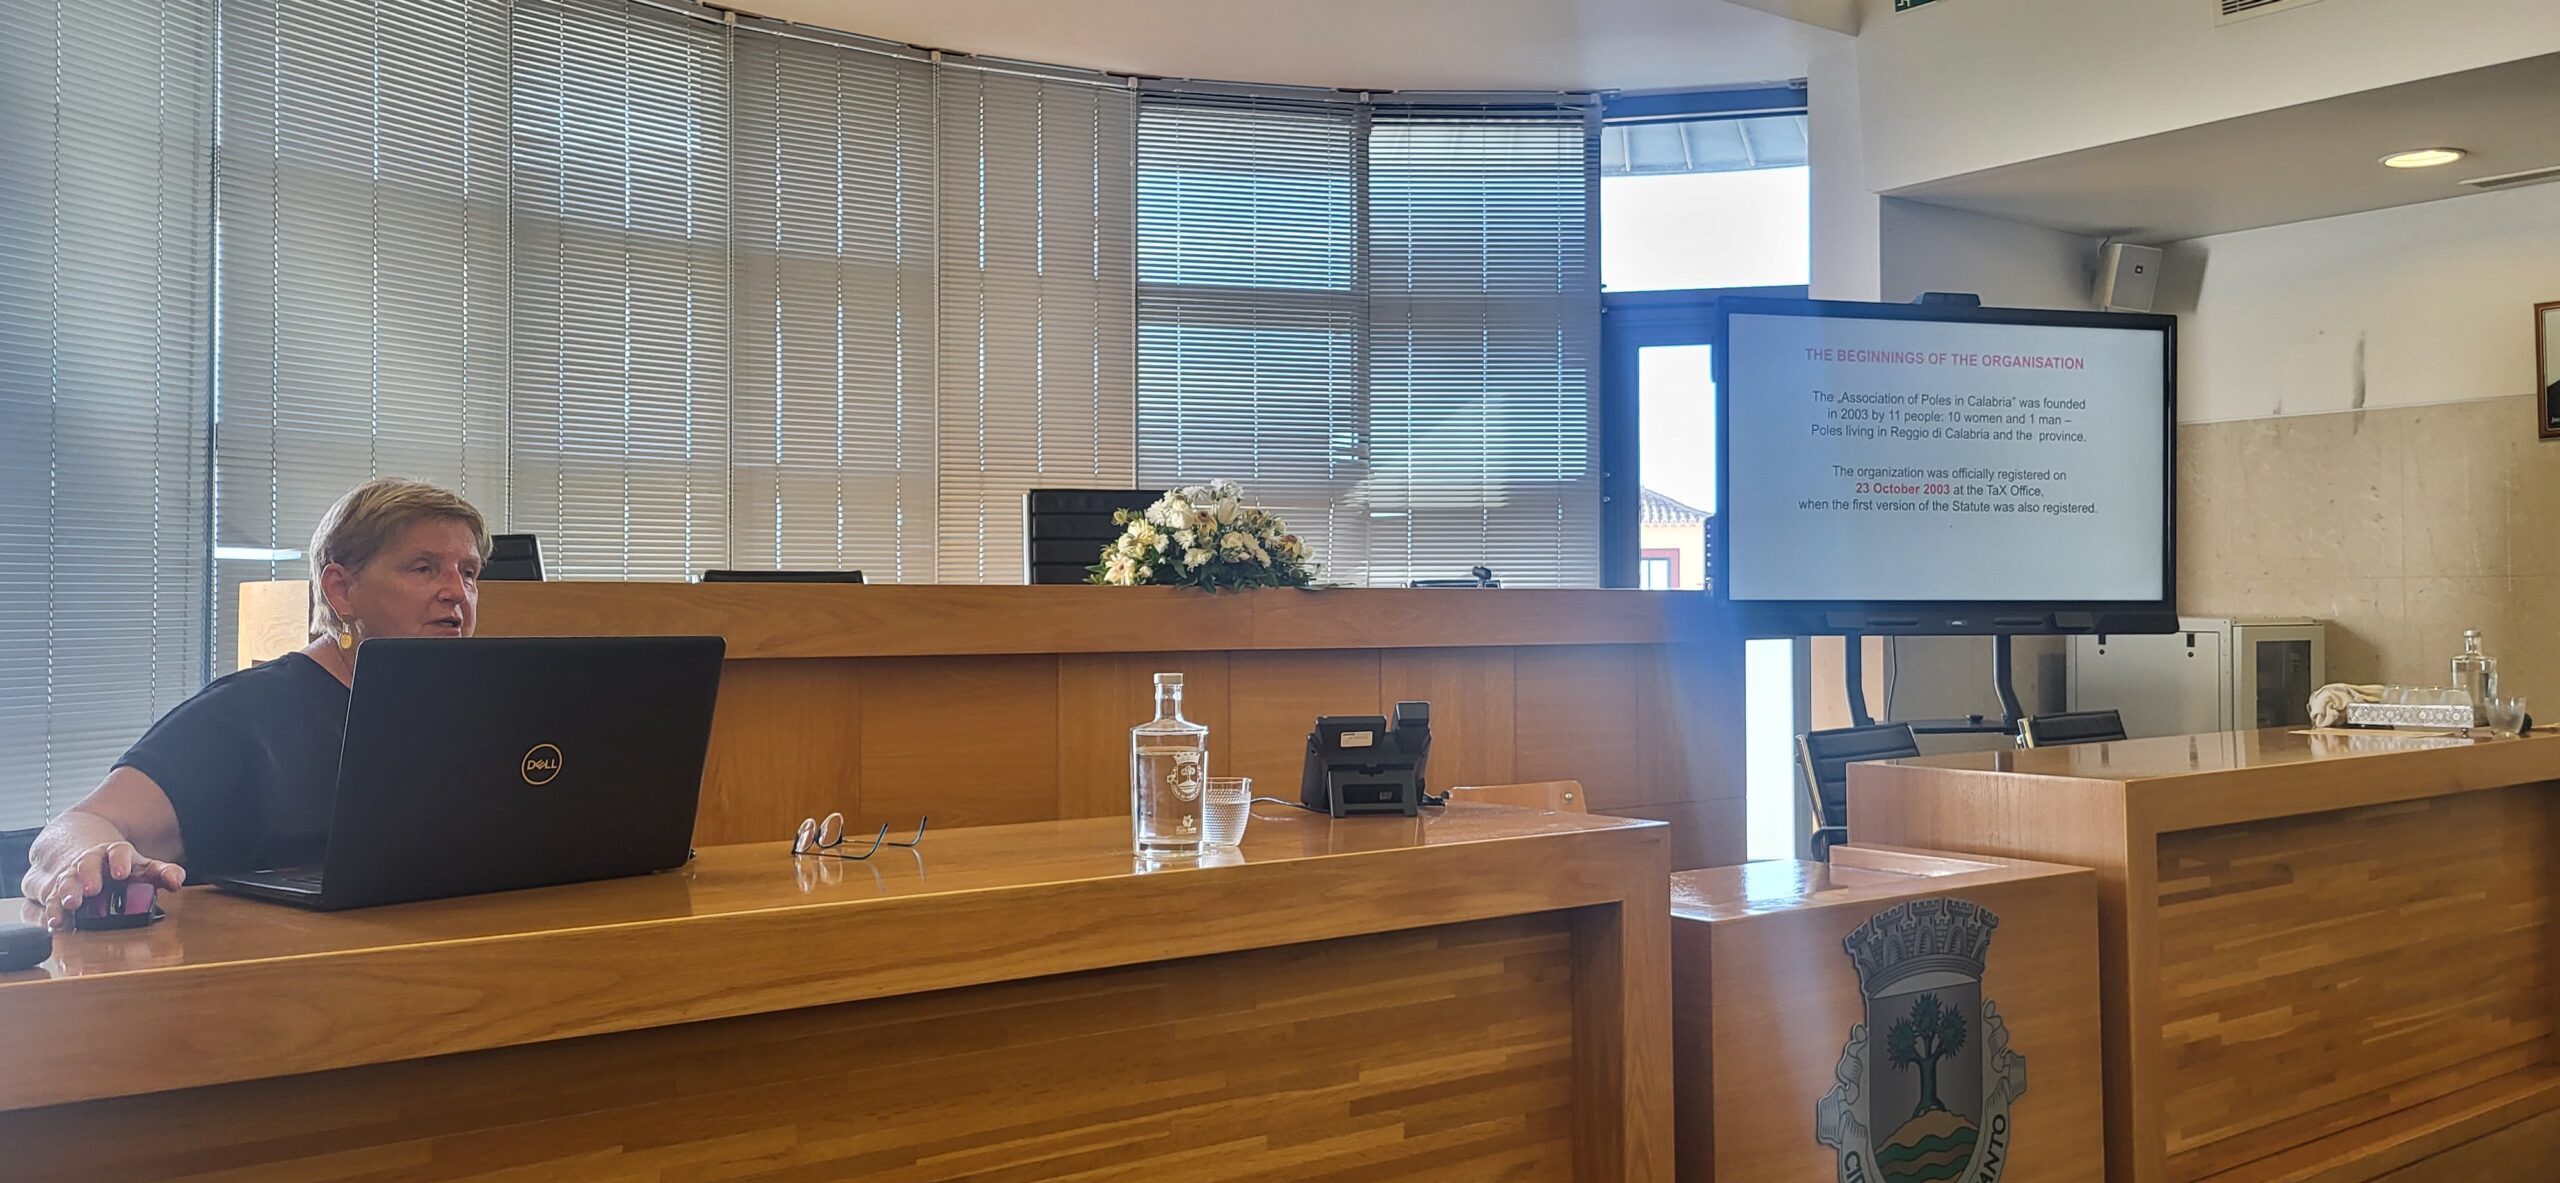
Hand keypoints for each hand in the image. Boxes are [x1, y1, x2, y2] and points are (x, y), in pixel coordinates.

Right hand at [26, 841, 184, 930]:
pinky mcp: (58, 892)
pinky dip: (53, 911)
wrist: (89, 861)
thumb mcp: (144, 868)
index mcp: (114, 854)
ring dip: (67, 892)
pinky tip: (56, 922)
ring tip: (70, 904)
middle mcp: (90, 862)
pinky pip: (52, 900)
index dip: (120, 861)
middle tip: (92, 889)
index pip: (118, 851)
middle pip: (87, 864)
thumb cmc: (122, 868)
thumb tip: (177, 881)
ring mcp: (72, 876)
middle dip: (89, 876)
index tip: (122, 874)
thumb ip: (163, 873)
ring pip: (67, 880)